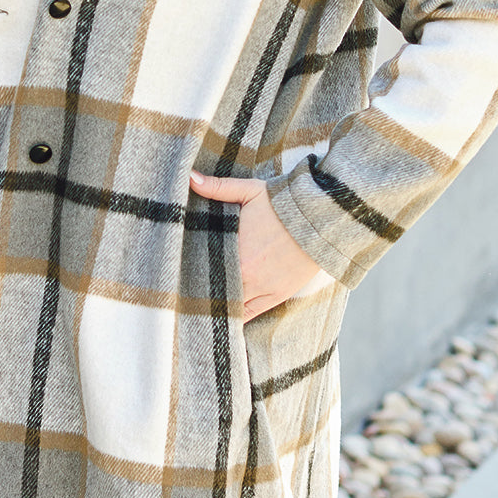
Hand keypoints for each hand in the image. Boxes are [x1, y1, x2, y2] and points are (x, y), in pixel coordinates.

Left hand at [189, 171, 321, 322]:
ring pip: (231, 307)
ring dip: (217, 306)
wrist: (321, 218)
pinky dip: (237, 318)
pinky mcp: (277, 296)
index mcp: (236, 253)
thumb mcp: (249, 191)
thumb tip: (190, 178)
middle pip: (214, 292)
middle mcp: (247, 276)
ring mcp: (263, 289)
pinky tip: (223, 319)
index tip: (175, 276)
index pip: (202, 270)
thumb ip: (218, 187)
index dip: (188, 275)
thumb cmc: (283, 203)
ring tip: (198, 309)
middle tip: (180, 295)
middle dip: (199, 292)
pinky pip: (251, 315)